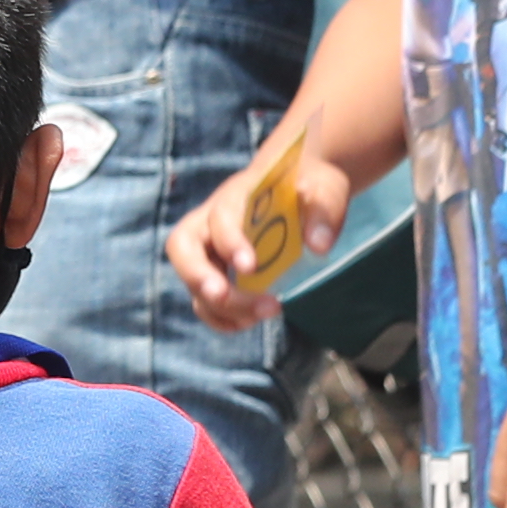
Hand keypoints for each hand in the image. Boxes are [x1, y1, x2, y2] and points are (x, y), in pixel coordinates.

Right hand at [170, 139, 348, 333]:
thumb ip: (323, 210)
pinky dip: (220, 318)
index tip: (250, 267)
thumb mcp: (325, 188)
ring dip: (219, 305)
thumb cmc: (308, 185)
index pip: (220, 218)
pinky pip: (202, 300)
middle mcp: (211, 221)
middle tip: (224, 297)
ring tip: (262, 313)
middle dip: (199, 277)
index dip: (229, 242)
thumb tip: (318, 246)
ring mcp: (209, 249)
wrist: (298, 188)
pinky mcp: (216, 272)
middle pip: (181, 247)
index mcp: (237, 196)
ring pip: (191, 279)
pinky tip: (247, 322)